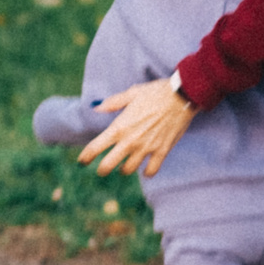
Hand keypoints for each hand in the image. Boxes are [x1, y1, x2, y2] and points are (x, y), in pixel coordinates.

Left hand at [79, 77, 193, 175]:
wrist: (181, 96)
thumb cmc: (155, 92)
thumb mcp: (131, 93)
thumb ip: (112, 103)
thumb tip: (96, 108)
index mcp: (119, 126)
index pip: (95, 147)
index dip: (85, 157)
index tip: (82, 161)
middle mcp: (130, 141)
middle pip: (108, 165)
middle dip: (102, 170)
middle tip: (102, 170)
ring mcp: (146, 148)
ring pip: (128, 170)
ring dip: (124, 170)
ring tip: (124, 167)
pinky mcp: (162, 151)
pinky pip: (151, 171)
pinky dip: (147, 172)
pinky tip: (145, 169)